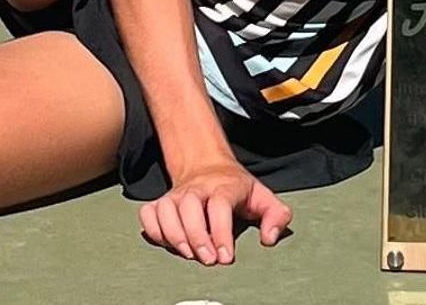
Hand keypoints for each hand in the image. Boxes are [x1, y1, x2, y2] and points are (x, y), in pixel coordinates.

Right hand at [138, 162, 292, 264]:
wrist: (206, 166)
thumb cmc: (236, 189)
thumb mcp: (263, 197)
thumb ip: (277, 216)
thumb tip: (269, 238)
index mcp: (224, 186)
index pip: (219, 205)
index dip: (221, 232)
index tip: (225, 257)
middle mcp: (197, 188)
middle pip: (189, 205)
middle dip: (196, 236)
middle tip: (208, 260)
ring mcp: (176, 194)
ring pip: (166, 209)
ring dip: (174, 235)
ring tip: (189, 255)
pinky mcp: (161, 202)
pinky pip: (149, 214)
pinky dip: (154, 230)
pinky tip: (168, 243)